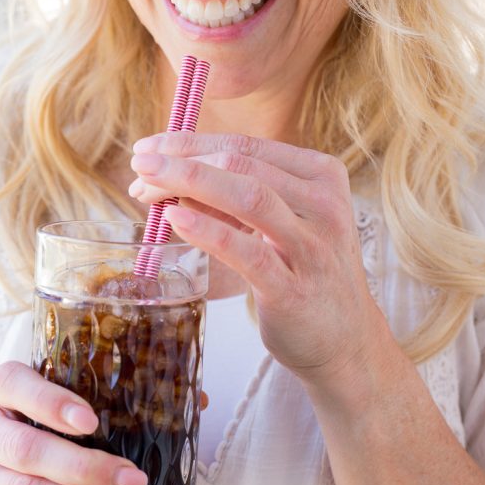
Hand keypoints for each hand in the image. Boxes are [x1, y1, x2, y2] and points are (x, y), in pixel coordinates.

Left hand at [129, 132, 388, 388]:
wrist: (345, 342)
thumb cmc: (303, 274)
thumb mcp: (285, 222)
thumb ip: (244, 194)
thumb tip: (170, 174)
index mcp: (321, 176)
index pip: (247, 146)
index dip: (191, 142)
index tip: (149, 147)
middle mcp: (324, 204)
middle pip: (242, 164)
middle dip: (182, 161)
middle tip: (139, 165)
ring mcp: (312, 246)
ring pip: (248, 195)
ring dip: (188, 184)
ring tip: (144, 187)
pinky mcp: (294, 288)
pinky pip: (247, 251)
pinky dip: (207, 230)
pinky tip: (174, 220)